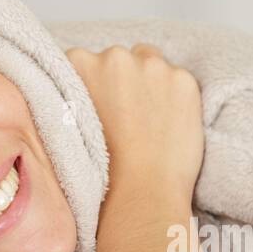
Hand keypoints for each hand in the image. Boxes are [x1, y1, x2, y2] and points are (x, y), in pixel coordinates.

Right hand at [66, 43, 204, 211]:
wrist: (142, 194)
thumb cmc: (101, 171)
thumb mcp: (68, 125)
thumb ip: (74, 95)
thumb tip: (83, 86)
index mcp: (79, 64)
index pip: (85, 61)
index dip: (93, 86)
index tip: (98, 108)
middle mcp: (114, 57)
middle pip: (119, 59)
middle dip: (122, 82)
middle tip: (125, 120)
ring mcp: (153, 66)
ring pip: (150, 63)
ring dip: (150, 83)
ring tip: (149, 123)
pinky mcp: (183, 80)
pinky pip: (178, 80)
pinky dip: (176, 98)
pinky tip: (169, 126)